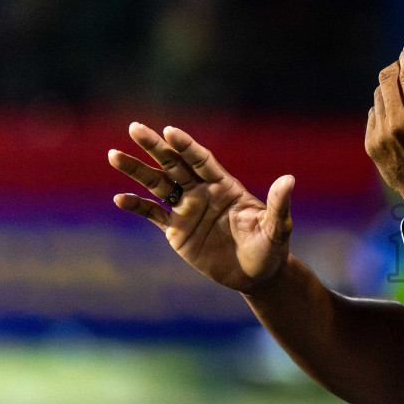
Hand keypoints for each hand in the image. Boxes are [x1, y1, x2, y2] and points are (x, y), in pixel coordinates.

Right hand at [108, 123, 293, 294]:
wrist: (257, 275)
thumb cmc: (271, 248)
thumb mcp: (277, 228)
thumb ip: (279, 204)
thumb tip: (290, 179)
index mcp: (224, 186)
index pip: (201, 160)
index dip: (186, 146)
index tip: (169, 131)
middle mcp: (202, 193)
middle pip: (174, 165)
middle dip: (154, 147)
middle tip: (133, 128)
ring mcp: (187, 210)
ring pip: (158, 185)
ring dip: (137, 171)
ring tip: (114, 155)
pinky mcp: (177, 232)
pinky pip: (153, 215)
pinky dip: (137, 207)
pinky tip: (119, 199)